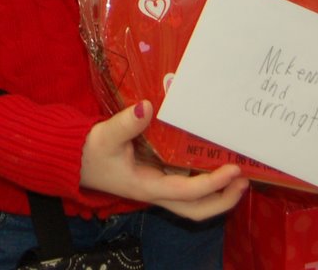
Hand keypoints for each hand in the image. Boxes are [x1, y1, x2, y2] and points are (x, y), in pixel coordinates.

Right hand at [79, 101, 247, 219]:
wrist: (73, 160)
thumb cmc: (89, 151)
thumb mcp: (105, 135)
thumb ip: (126, 123)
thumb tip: (147, 107)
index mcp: (147, 187)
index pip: (187, 192)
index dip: (213, 184)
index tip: (233, 170)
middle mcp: (156, 192)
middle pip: (196, 210)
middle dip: (224, 200)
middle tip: (245, 181)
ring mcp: (157, 187)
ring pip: (193, 202)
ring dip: (217, 193)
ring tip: (237, 175)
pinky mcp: (155, 178)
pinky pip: (185, 186)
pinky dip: (204, 181)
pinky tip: (212, 162)